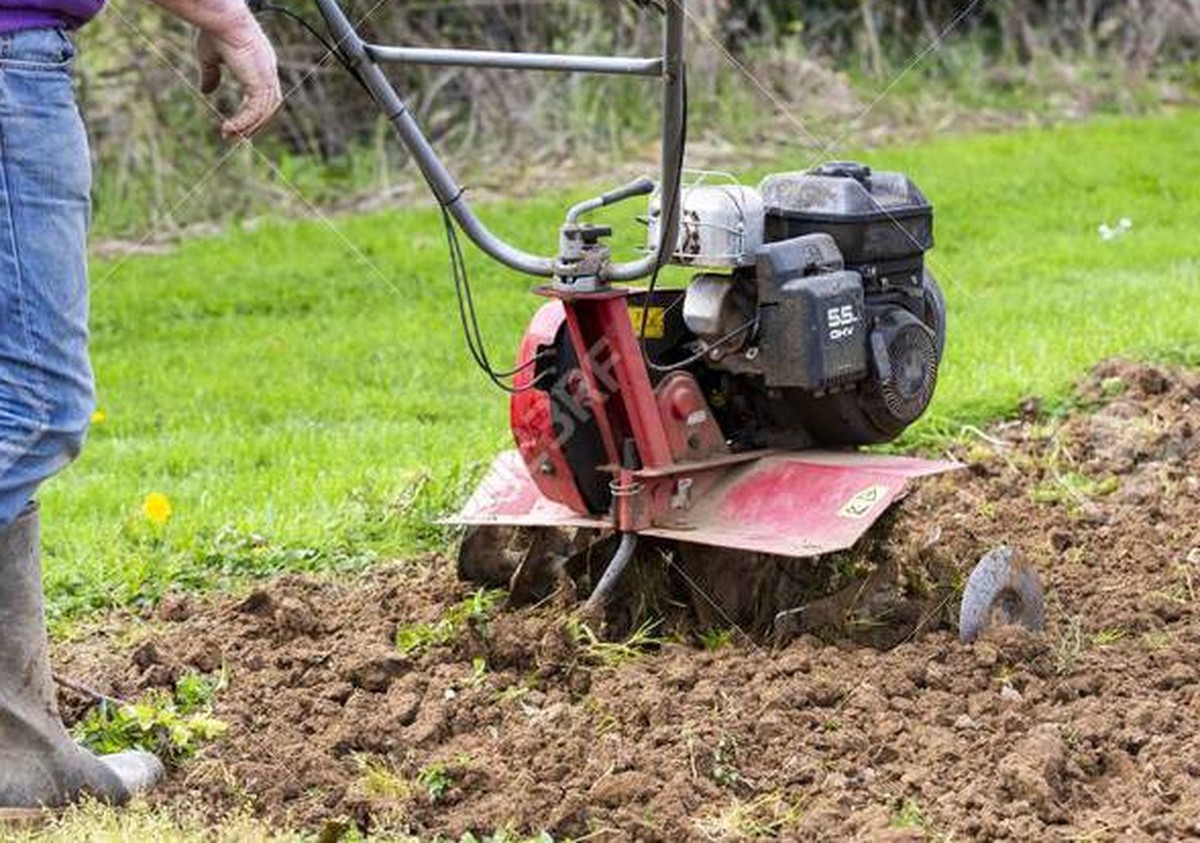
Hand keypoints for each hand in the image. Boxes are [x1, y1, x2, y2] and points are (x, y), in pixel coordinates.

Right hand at [196, 11, 281, 137]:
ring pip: (264, 112)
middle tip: (237, 135)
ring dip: (248, 126)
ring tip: (229, 135)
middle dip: (255, 123)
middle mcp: (268, 71)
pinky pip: (255, 110)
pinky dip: (243, 122)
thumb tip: (206, 92)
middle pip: (269, 106)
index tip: (240, 122)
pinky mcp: (261, 82)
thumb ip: (211, 75)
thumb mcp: (210, 57)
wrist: (221, 18)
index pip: (264, 94)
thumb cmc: (215, 30)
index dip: (255, 109)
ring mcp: (267, 77)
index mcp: (260, 65)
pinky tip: (228, 128)